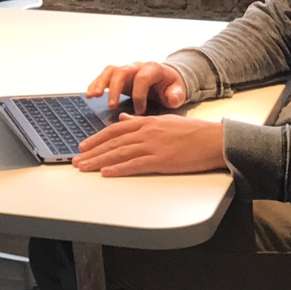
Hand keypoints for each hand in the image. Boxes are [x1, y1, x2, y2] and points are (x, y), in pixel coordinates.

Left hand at [73, 114, 226, 175]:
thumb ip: (142, 120)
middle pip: (113, 142)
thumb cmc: (193, 132)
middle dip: (92, 152)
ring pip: (119, 152)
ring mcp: (153, 145)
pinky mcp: (161, 159)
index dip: (97, 138)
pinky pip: (135, 164)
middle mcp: (147, 132)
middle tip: (76, 160)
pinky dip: (118, 169)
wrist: (214, 140)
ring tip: (84, 168)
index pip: (115, 129)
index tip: (83, 146)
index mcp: (147, 122)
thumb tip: (125, 116)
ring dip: (99, 161)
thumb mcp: (164, 120)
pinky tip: (106, 173)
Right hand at [86, 61, 188, 114]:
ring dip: (100, 83)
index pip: (142, 78)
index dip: (139, 94)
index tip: (140, 110)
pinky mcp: (119, 76)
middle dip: (115, 88)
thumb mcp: (179, 90)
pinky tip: (89, 94)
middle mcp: (137, 66)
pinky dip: (96, 83)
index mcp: (153, 69)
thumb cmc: (171, 86)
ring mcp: (127, 70)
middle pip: (122, 71)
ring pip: (110, 71)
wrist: (167, 78)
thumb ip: (177, 94)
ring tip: (92, 96)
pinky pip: (105, 75)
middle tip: (111, 105)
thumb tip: (173, 98)